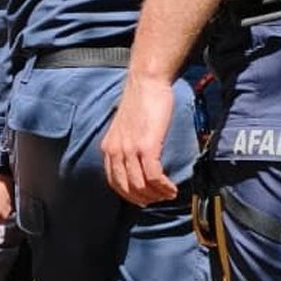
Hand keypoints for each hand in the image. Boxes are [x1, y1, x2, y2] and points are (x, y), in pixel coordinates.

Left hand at [101, 73, 176, 206]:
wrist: (146, 82)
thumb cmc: (140, 101)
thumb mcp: (125, 127)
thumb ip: (126, 145)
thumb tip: (136, 163)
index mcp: (108, 148)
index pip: (114, 183)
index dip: (130, 195)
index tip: (144, 198)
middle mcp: (115, 151)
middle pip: (127, 189)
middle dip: (145, 198)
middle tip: (159, 199)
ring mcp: (130, 149)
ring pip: (141, 185)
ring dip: (157, 195)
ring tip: (168, 194)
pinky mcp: (146, 146)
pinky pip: (154, 176)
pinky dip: (164, 186)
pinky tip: (172, 188)